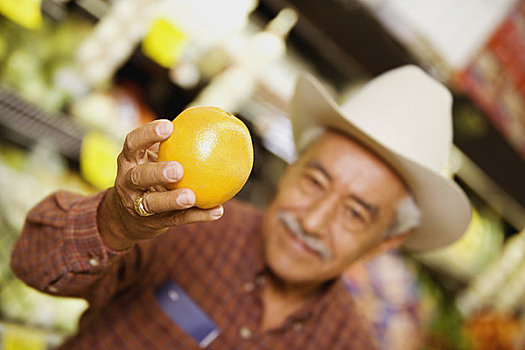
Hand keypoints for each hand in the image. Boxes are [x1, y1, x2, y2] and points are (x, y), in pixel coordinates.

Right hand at [98, 119, 223, 250]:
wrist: (125, 218)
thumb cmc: (148, 178)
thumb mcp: (150, 159)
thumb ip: (171, 145)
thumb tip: (208, 122)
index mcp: (129, 161)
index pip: (132, 143)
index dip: (147, 134)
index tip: (168, 127)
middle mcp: (128, 182)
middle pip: (139, 176)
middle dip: (157, 172)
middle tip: (178, 169)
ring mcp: (136, 205)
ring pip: (152, 203)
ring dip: (172, 200)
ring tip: (191, 197)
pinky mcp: (152, 223)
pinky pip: (177, 219)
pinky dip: (198, 216)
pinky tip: (218, 211)